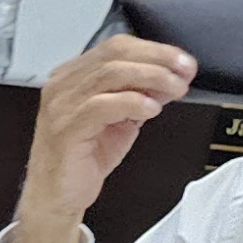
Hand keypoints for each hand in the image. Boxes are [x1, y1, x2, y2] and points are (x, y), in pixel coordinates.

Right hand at [9, 35, 198, 242]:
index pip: (117, 46)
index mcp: (72, 76)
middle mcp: (62, 86)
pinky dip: (132, 103)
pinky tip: (150, 109)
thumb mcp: (119, 119)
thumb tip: (172, 78)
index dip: (155, 50)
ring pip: (111, 74)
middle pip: (115, 55)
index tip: (182, 61)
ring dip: (152, 79)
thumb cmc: (83, 158)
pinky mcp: (64, 129)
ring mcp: (60, 106)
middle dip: (158, 60)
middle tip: (184, 73)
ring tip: (174, 90)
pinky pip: (102, 106)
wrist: (58, 196)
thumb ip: (140, 95)